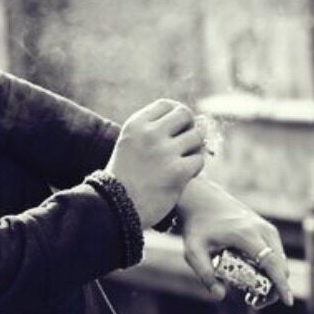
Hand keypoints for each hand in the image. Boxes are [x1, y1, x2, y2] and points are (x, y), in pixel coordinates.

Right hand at [105, 100, 205, 226]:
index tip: (177, 129)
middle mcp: (150, 133)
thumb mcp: (129, 145)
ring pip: (196, 136)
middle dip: (189, 127)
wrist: (114, 209)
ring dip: (194, 149)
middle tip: (185, 144)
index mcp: (136, 124)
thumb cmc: (124, 178)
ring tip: (183, 162)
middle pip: (185, 114)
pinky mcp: (177, 171)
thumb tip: (186, 120)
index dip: (176, 115)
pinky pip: (199, 160)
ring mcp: (164, 151)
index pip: (167, 105)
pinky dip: (195, 168)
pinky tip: (183, 176)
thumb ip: (151, 131)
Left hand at [176, 177, 292, 305]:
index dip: (281, 284)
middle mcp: (261, 229)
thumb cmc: (197, 225)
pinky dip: (271, 266)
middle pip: (280, 265)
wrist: (200, 198)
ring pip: (279, 259)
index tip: (287, 301)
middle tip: (256, 303)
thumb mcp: (193, 251)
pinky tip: (256, 277)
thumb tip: (220, 296)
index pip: (272, 263)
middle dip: (275, 287)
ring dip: (273, 278)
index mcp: (246, 235)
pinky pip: (275, 251)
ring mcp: (265, 226)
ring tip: (253, 293)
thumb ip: (205, 274)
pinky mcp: (264, 226)